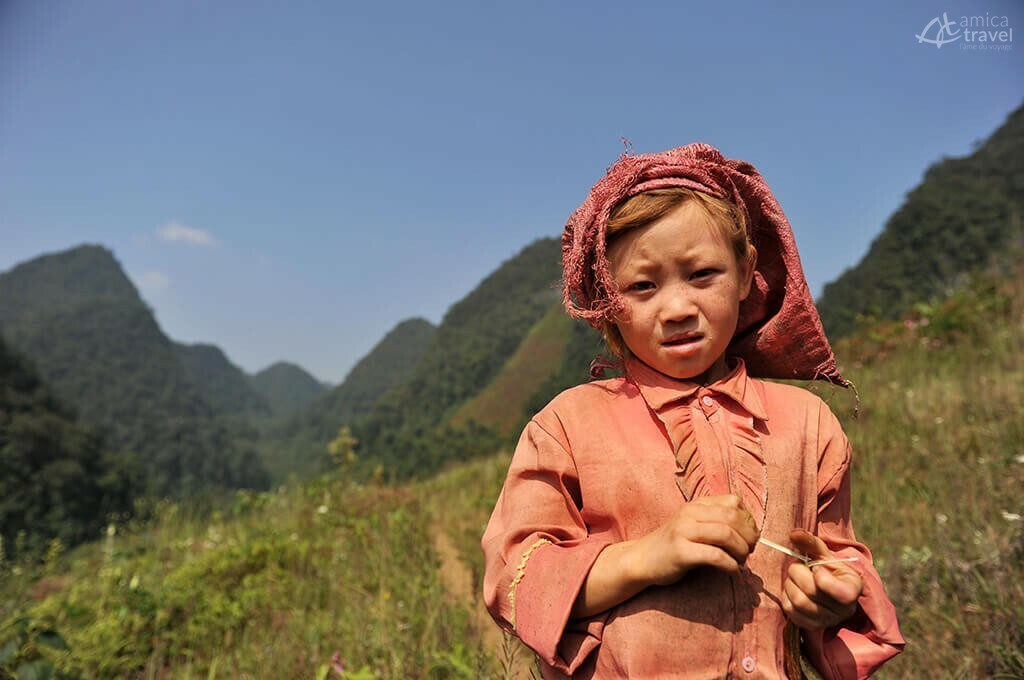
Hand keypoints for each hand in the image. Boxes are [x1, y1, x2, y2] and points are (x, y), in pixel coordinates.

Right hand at [633, 494, 759, 585]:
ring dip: (741, 550)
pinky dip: (730, 564)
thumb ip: (718, 521)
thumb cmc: (676, 544)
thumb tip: (753, 533)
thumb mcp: (695, 524)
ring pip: (725, 533)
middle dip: (748, 536)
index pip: (734, 502)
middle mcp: (690, 513)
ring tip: (741, 561)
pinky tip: (731, 570)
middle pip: (733, 517)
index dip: (749, 520)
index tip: (750, 537)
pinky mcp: (681, 552)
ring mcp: (683, 531)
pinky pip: (715, 555)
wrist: (643, 559)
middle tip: (749, 551)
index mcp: (697, 504)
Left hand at [781, 529, 862, 629]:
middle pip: (810, 591)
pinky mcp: (810, 626)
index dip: (822, 577)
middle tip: (798, 566)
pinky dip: (786, 596)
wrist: (826, 588)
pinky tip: (793, 590)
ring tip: (795, 578)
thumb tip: (794, 533)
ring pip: (798, 601)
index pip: (841, 592)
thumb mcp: (824, 554)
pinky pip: (790, 611)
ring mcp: (827, 621)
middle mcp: (843, 610)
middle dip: (797, 572)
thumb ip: (811, 543)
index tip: (817, 567)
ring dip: (790, 584)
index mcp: (853, 589)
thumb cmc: (828, 568)